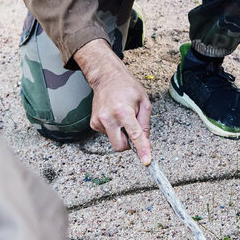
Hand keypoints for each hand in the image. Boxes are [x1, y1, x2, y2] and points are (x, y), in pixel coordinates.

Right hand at [74, 40, 153, 162]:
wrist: (106, 78)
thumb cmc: (127, 88)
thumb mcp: (144, 102)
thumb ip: (145, 123)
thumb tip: (145, 141)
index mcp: (123, 112)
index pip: (135, 135)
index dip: (142, 149)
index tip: (146, 161)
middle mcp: (109, 118)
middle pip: (120, 146)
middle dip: (128, 144)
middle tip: (132, 130)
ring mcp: (99, 121)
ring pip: (114, 140)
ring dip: (121, 133)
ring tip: (121, 115)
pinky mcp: (94, 123)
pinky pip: (107, 134)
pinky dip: (113, 129)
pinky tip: (114, 116)